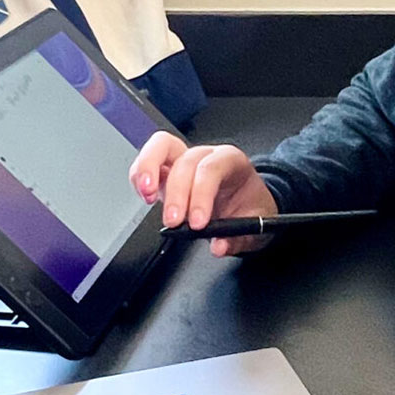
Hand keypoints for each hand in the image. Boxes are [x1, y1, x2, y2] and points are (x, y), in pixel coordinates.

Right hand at [130, 132, 280, 256]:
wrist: (248, 201)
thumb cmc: (250, 206)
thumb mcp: (255, 224)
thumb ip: (238, 237)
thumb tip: (218, 246)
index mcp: (231, 161)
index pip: (212, 169)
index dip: (202, 194)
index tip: (198, 223)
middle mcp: (205, 155)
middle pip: (185, 161)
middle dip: (176, 193)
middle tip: (174, 221)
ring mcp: (183, 160)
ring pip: (161, 148)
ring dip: (150, 171)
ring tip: (147, 196)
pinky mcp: (166, 172)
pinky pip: (148, 162)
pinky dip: (140, 175)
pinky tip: (144, 195)